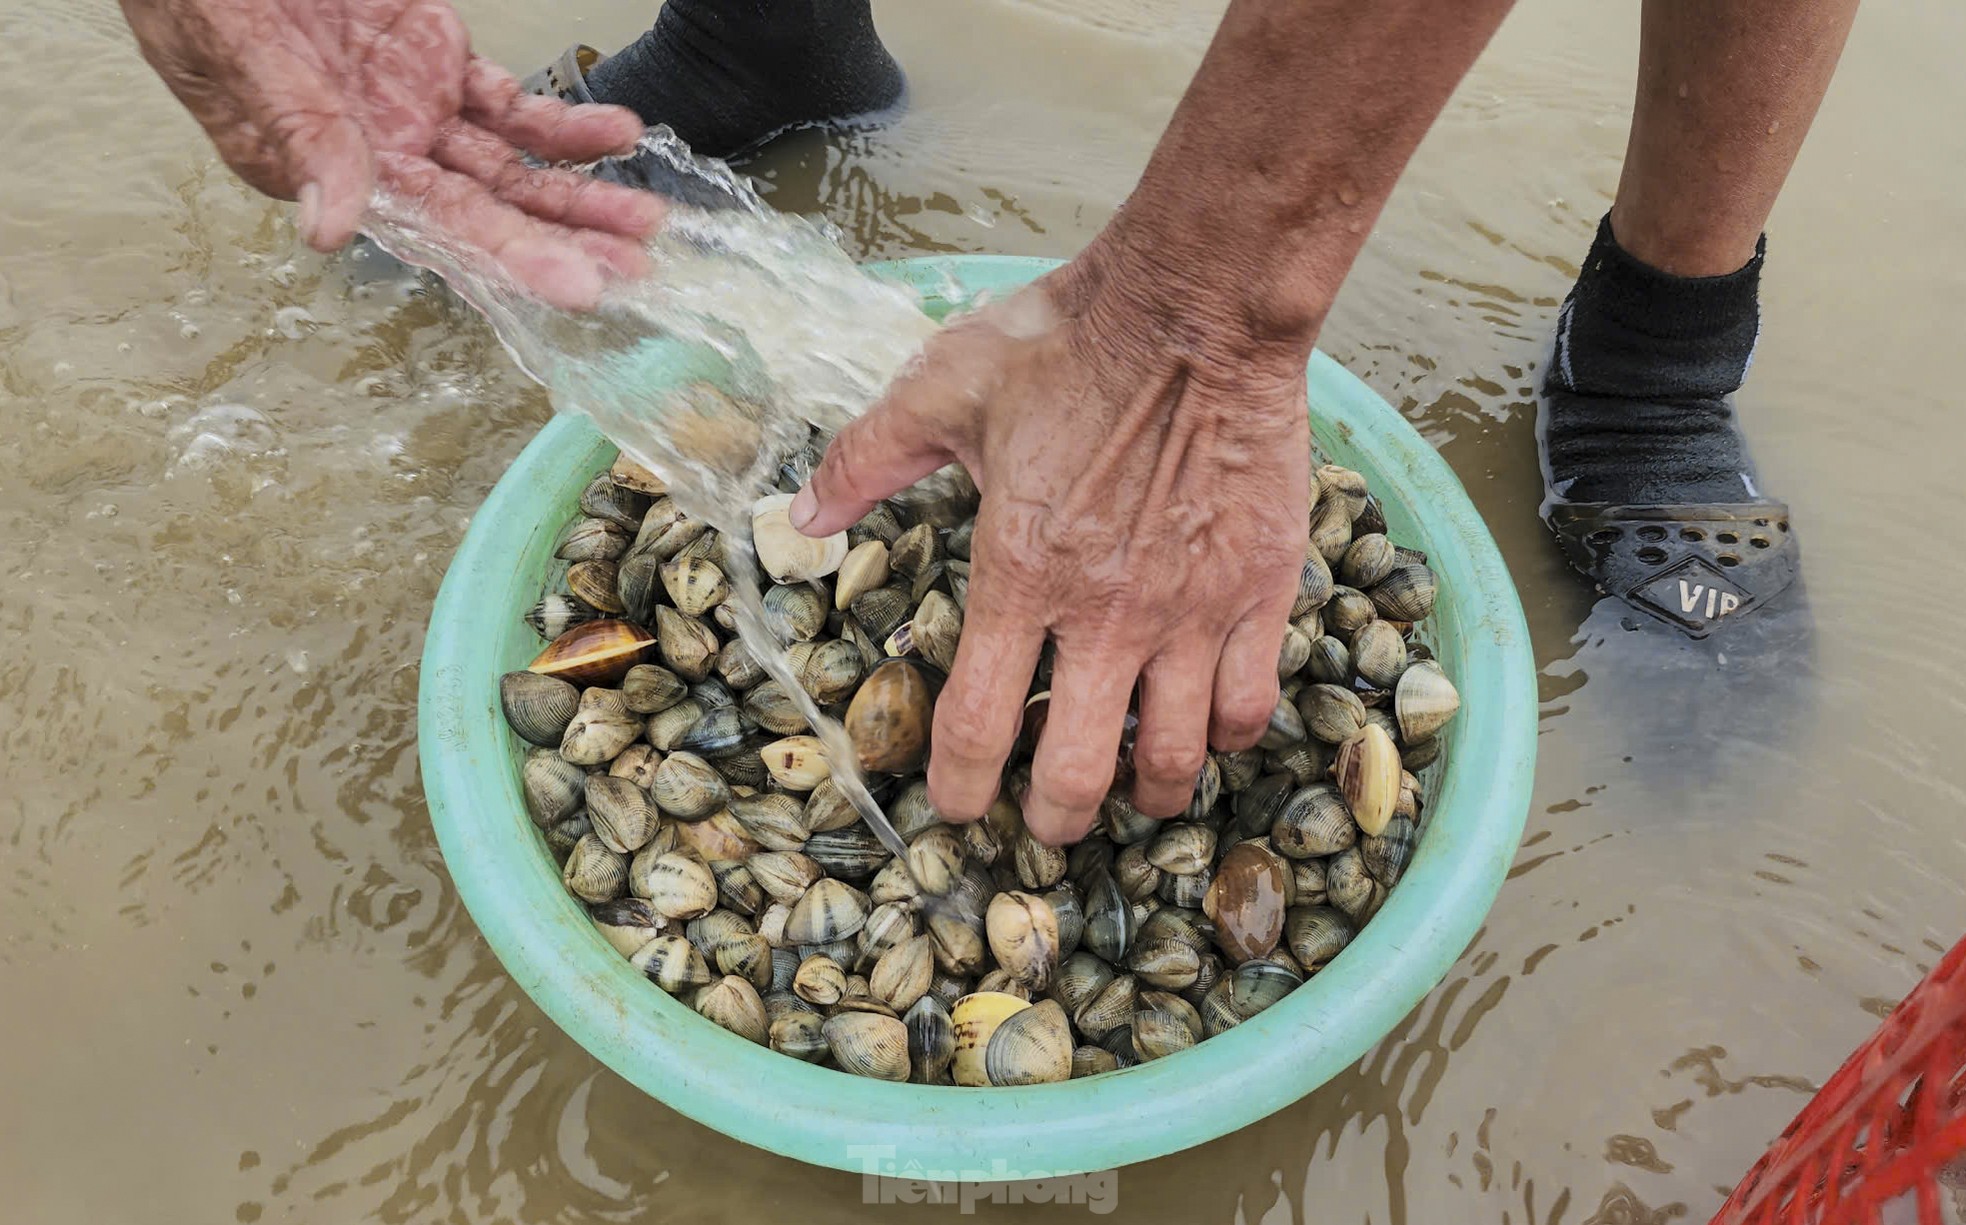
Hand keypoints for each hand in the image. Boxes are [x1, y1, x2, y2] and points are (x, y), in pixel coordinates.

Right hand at [121, 0, 661, 307]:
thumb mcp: (242, 57)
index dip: (506, 260)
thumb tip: (329, 233)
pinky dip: (564, 124)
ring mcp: (415, 111)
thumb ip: (299, 139)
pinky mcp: (440, 63)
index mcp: (327, 171)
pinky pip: (512, 108)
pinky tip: (618, 134)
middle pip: (488, 212)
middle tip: (633, 271)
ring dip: (579, 195)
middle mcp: (382, 156)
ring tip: (648, 219)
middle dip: (564, 242)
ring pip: (512, 169)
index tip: (572, 287)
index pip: (432, 230)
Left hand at [791, 234, 1315, 843]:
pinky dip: (1229, 733)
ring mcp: (1193, 611)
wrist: (1198, 305)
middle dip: (1053, 819)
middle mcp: (1106, 614)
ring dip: (1147, 793)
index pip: (976, 729)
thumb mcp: (941, 388)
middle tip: (1045, 821)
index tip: (954, 809)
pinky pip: (1252, 703)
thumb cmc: (1068, 341)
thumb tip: (800, 516)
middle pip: (1078, 775)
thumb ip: (866, 459)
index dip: (958, 791)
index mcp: (1019, 574)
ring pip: (1174, 757)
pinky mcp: (1262, 591)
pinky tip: (1210, 723)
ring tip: (1133, 791)